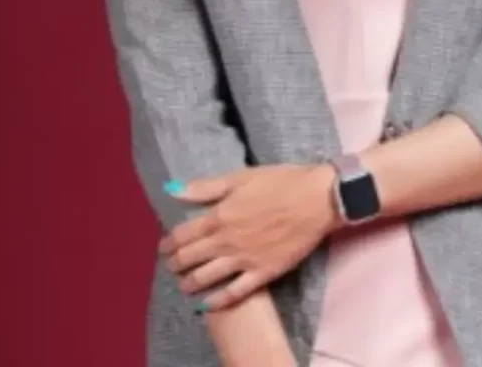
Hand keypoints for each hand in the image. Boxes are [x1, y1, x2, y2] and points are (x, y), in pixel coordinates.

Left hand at [160, 163, 337, 310]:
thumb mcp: (241, 177)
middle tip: (171, 266)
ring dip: (190, 283)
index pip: (183, 234)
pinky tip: (208, 305)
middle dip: (176, 263)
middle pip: (191, 257)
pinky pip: (235, 292)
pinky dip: (218, 301)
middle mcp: (227, 241)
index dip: (169, 242)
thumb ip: (205, 187)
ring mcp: (244, 260)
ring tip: (184, 285)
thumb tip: (172, 190)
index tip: (164, 247)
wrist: (317, 199)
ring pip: (207, 278)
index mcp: (220, 215)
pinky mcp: (263, 273)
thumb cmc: (280, 181)